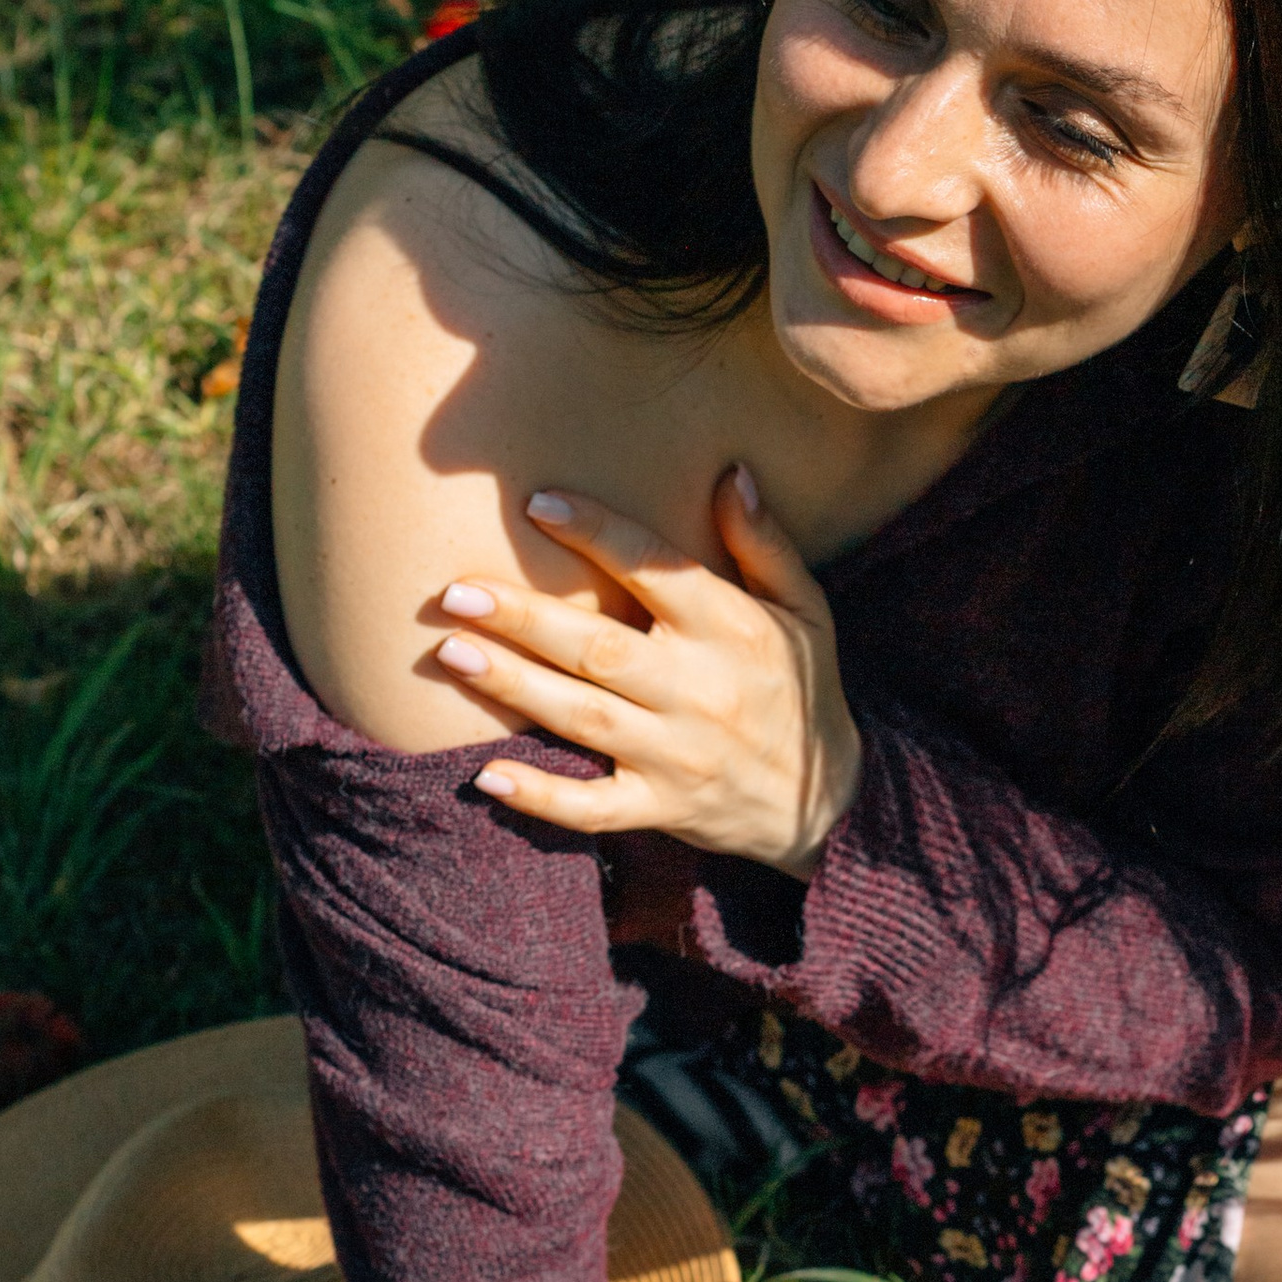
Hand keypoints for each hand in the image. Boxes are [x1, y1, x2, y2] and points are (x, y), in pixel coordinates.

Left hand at [434, 469, 862, 877]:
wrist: (831, 802)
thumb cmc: (803, 689)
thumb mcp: (805, 610)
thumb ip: (764, 544)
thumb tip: (730, 473)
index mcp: (730, 629)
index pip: (656, 570)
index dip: (598, 535)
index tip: (537, 504)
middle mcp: (699, 690)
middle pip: (599, 647)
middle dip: (525, 618)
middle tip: (457, 592)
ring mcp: (676, 755)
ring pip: (583, 717)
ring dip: (514, 686)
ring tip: (450, 652)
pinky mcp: (661, 808)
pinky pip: (593, 807)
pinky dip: (541, 796)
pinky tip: (487, 777)